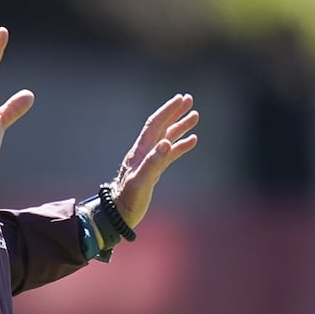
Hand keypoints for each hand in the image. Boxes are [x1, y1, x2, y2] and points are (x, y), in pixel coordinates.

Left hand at [110, 93, 198, 226]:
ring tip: (195, 116)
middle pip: (161, 126)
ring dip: (180, 126)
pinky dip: (180, 145)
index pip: (155, 125)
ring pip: (167, 138)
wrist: (119, 214)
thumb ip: (153, 162)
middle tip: (189, 99)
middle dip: (174, 112)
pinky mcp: (153, 170)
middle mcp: (145, 152)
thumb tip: (166, 143)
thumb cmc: (128, 199)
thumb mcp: (141, 182)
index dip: (168, 111)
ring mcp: (149, 160)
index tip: (182, 99)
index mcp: (141, 151)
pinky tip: (192, 140)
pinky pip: (169, 153)